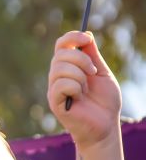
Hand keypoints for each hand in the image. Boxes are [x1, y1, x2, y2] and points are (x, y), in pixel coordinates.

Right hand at [47, 30, 121, 150]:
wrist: (105, 126)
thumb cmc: (104, 103)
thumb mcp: (102, 72)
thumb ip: (93, 55)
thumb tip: (86, 34)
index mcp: (69, 67)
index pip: (61, 45)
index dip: (72, 37)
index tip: (87, 39)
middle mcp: (57, 77)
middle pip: (61, 54)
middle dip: (81, 60)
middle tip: (93, 72)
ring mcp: (54, 89)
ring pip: (60, 68)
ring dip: (80, 76)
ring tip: (86, 89)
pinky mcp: (54, 102)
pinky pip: (61, 84)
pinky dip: (75, 87)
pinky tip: (79, 98)